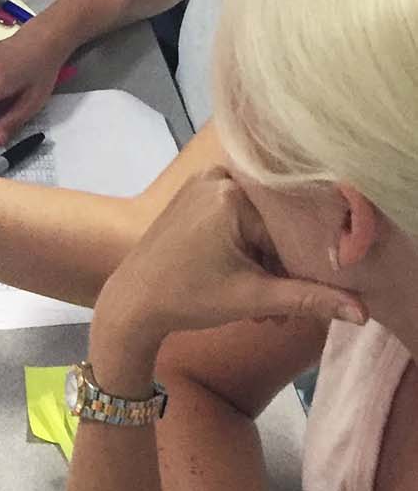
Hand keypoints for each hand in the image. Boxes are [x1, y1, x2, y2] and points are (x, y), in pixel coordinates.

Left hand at [95, 171, 366, 349]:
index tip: (301, 301)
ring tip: (258, 307)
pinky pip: (239, 216)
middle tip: (275, 313)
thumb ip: (309, 300)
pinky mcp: (197, 193)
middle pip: (276, 224)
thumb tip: (361, 311)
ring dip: (264, 264)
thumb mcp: (252, 299)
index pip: (291, 228)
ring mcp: (205, 182)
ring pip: (259, 223)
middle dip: (280, 270)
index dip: (302, 267)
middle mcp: (220, 177)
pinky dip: (246, 248)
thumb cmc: (185, 299)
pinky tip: (242, 281)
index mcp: (234, 195)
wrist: (131, 303)